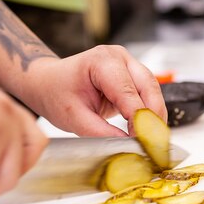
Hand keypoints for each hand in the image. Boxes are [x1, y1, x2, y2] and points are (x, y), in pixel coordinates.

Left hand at [21, 45, 167, 136]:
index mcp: (102, 61)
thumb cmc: (57, 94)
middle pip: (149, 87)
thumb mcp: (75, 119)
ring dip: (155, 116)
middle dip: (153, 117)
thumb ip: (103, 133)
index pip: (129, 92)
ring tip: (151, 140)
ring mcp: (127, 64)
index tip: (144, 142)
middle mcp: (119, 57)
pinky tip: (147, 130)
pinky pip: (148, 94)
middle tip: (153, 144)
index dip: (139, 119)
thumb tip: (129, 145)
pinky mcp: (131, 75)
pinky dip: (150, 113)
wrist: (49, 83)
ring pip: (153, 90)